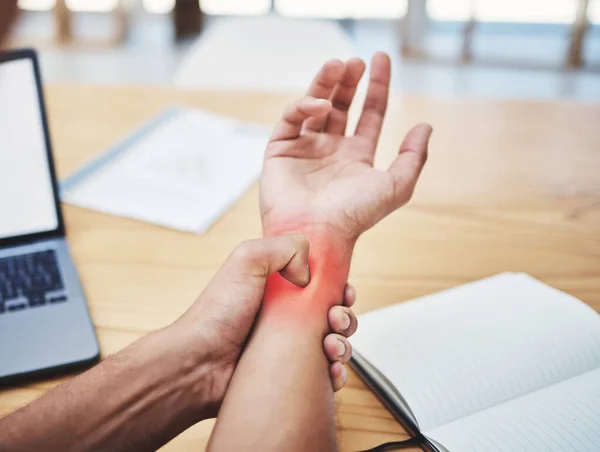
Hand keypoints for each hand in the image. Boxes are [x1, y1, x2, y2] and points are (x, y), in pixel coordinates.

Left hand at [173, 235, 357, 415]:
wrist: (199, 364)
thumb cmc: (217, 313)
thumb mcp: (247, 260)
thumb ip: (283, 247)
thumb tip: (309, 272)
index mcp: (279, 288)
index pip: (321, 285)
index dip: (338, 288)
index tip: (343, 293)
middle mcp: (286, 316)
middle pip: (332, 315)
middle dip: (344, 317)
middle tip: (335, 320)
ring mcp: (288, 346)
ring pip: (333, 345)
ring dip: (343, 345)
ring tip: (331, 347)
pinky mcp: (289, 373)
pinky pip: (323, 375)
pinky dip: (335, 373)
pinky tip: (331, 371)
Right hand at [261, 52, 431, 239]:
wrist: (316, 233)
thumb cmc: (354, 215)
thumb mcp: (395, 186)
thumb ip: (413, 156)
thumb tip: (425, 126)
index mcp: (357, 156)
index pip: (370, 113)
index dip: (377, 86)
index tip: (380, 59)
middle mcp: (331, 149)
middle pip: (342, 104)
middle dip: (349, 81)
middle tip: (356, 61)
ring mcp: (305, 148)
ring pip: (315, 105)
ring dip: (326, 83)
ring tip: (337, 64)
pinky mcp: (280, 150)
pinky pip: (291, 119)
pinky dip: (304, 107)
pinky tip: (320, 106)